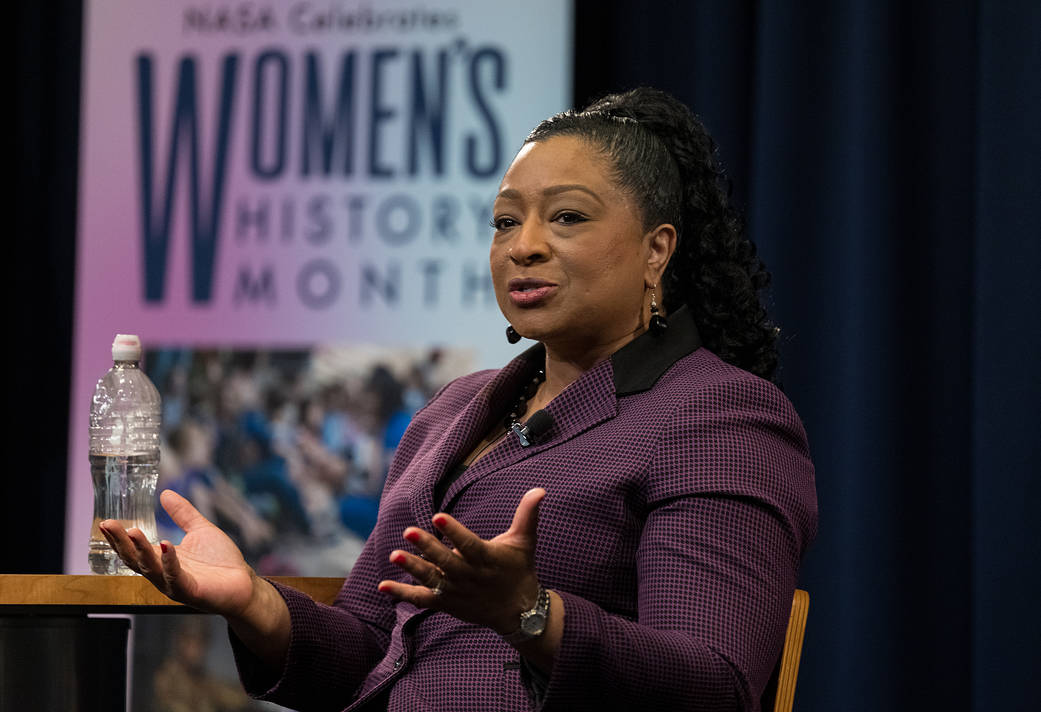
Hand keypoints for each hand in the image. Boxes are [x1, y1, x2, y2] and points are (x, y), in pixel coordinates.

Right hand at [99, 489, 256, 618]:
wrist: (243, 584)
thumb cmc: (221, 561)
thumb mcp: (200, 530)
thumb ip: (182, 514)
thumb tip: (165, 493)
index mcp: (161, 561)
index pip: (133, 550)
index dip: (118, 538)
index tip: (105, 522)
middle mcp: (162, 574)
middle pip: (134, 559)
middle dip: (121, 542)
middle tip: (107, 524)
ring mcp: (174, 584)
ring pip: (150, 568)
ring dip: (140, 550)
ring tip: (132, 531)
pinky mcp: (190, 591)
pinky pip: (175, 577)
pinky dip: (169, 561)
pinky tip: (165, 545)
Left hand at [377, 487, 545, 634]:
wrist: (518, 612)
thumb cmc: (519, 570)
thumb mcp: (525, 542)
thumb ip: (528, 515)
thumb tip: (540, 490)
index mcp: (487, 559)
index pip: (469, 545)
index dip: (454, 532)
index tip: (438, 516)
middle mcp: (469, 577)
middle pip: (446, 562)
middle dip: (427, 548)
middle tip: (408, 532)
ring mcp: (456, 592)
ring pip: (432, 579)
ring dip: (412, 568)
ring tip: (394, 554)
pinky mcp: (446, 603)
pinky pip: (423, 599)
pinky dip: (404, 593)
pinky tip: (384, 585)